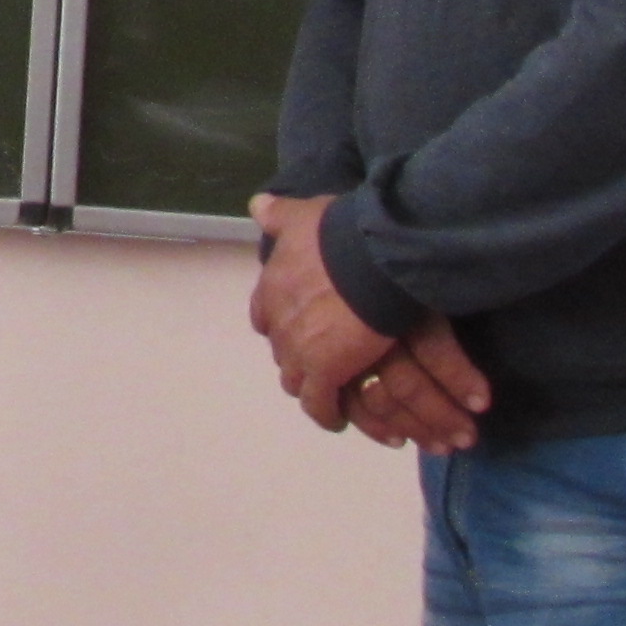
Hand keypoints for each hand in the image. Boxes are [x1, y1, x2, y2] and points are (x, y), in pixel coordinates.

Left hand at [247, 193, 486, 448]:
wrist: (368, 258)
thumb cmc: (339, 234)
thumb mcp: (302, 215)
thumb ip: (280, 215)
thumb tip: (257, 205)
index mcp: (273, 287)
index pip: (264, 315)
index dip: (279, 323)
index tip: (296, 327)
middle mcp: (279, 321)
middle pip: (281, 350)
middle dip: (297, 356)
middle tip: (320, 361)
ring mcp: (299, 350)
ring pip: (295, 380)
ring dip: (310, 385)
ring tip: (330, 393)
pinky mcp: (325, 372)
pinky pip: (320, 404)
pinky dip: (326, 413)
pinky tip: (338, 420)